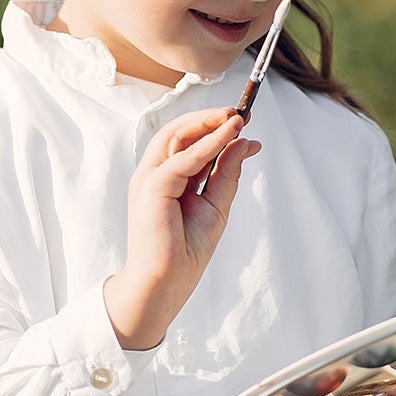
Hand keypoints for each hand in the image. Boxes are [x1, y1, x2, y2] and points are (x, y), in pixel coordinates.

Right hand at [103, 107, 260, 349]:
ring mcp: (149, 178)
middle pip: (178, 131)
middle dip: (210, 118)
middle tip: (241, 113)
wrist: (166, 283)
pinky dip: (208, 143)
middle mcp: (154, 174)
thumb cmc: (185, 251)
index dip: (215, 128)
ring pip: (177, 136)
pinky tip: (229, 134)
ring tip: (236, 116)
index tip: (244, 122)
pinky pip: (183, 158)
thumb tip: (246, 143)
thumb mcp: (215, 205)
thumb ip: (227, 173)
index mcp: (166, 178)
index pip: (189, 142)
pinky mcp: (152, 186)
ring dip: (208, 123)